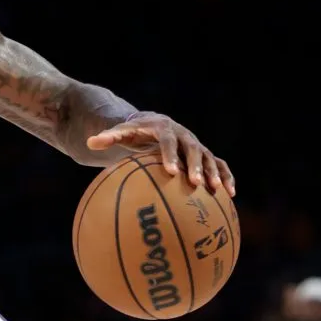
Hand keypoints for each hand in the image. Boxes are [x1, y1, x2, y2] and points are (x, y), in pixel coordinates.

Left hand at [86, 111, 234, 196]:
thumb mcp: (121, 133)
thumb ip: (108, 137)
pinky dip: (227, 176)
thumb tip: (90, 143)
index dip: (170, 155)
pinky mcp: (205, 154)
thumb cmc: (134, 133)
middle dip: (195, 166)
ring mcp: (197, 145)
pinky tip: (230, 195)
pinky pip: (220, 164)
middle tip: (195, 183)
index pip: (167, 141)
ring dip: (214, 173)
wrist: (154, 124)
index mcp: (164, 129)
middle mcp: (184, 136)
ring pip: (210, 157)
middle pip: (193, 149)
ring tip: (217, 191)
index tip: (171, 171)